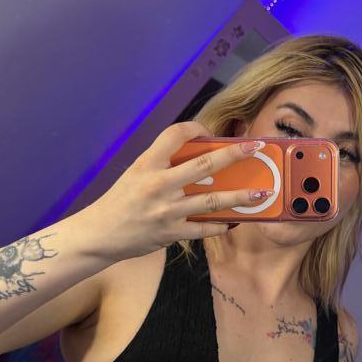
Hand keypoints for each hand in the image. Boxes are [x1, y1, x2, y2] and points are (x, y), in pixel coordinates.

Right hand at [80, 121, 270, 262]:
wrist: (99, 234)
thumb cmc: (120, 201)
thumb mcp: (136, 173)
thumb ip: (162, 164)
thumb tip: (198, 155)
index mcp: (147, 164)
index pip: (176, 135)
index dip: (196, 128)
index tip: (209, 131)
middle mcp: (159, 184)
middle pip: (204, 165)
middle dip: (234, 154)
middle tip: (256, 147)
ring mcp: (167, 210)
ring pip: (212, 200)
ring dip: (240, 196)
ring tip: (262, 192)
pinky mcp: (171, 233)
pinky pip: (204, 228)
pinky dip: (221, 224)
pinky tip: (235, 220)